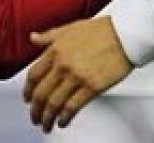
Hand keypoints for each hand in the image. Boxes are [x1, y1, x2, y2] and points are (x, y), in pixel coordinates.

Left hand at [24, 17, 131, 131]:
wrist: (126, 34)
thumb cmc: (103, 30)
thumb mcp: (71, 28)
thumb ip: (50, 36)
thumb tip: (33, 38)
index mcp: (56, 50)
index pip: (33, 75)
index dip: (27, 90)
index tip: (27, 98)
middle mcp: (63, 64)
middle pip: (41, 93)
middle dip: (35, 109)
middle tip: (35, 116)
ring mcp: (76, 77)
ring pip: (54, 103)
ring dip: (47, 118)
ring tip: (46, 125)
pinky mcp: (91, 87)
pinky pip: (72, 107)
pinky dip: (65, 117)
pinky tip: (63, 121)